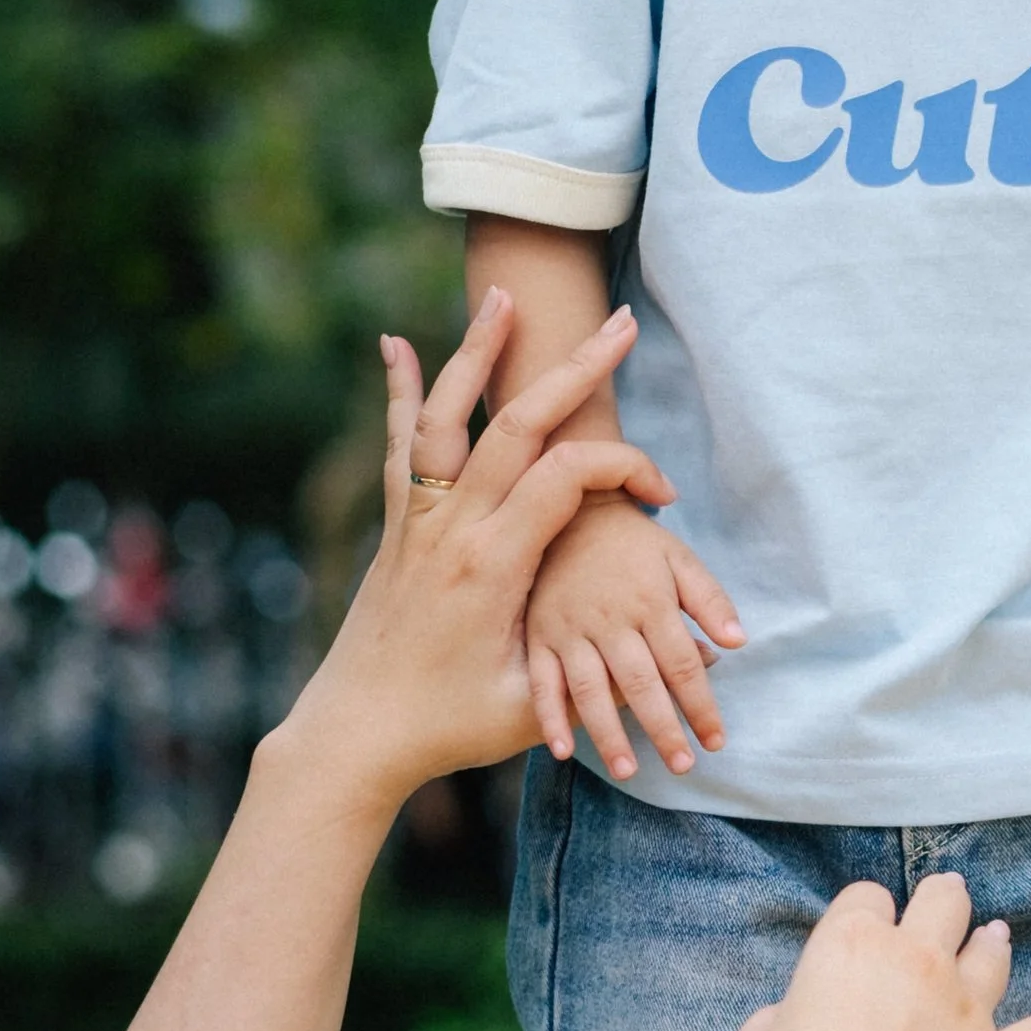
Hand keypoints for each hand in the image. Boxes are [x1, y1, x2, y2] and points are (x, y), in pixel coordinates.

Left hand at [283, 292, 673, 803]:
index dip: (625, 468)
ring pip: (447, 416)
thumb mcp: (529, 710)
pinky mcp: (398, 526)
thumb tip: (677, 657)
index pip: (567, 478)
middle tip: (620, 324)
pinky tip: (396, 343)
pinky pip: (399, 444)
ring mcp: (418, 521)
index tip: (662, 495)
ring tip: (502, 296)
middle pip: (516, 425)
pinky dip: (401, 390)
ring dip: (477, 353)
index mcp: (492, 567)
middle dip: (573, 369)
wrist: (352, 735)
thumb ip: (594, 673)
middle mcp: (450, 529)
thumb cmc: (447, 728)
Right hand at [527, 493, 743, 780]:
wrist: (569, 510)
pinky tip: (562, 753)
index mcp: (649, 602)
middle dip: (662, 728)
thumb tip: (738, 643)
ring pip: (589, 689)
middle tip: (682, 766)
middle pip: (640, 683)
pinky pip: (542, 681)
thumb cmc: (632, 543)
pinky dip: (550, 717)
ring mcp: (569, 629)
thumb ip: (709, 600)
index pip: (681, 664)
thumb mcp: (677, 558)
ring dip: (608, 733)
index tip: (716, 741)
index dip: (700, 706)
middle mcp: (610, 620)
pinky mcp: (538, 635)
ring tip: (627, 770)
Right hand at [722, 872, 1030, 1030]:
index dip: (865, 913)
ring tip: (993, 939)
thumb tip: (799, 1019)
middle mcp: (916, 962)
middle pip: (944, 901)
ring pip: (992, 954)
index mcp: (851, 945)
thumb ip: (783, 1014)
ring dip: (991, 946)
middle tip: (944, 902)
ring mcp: (966, 1009)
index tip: (863, 930)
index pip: (867, 897)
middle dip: (943, 899)